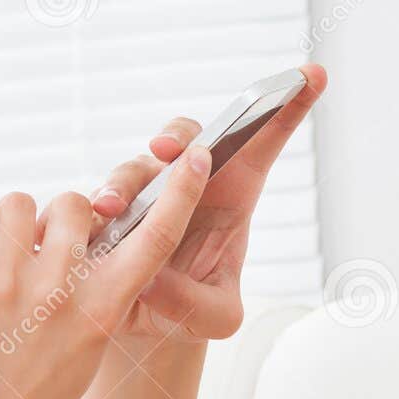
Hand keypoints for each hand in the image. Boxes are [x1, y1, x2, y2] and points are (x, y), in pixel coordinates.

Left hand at [0, 147, 211, 398]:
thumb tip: (80, 245)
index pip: (156, 239)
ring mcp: (2, 285)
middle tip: (40, 248)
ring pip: (17, 202)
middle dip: (59, 216)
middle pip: (74, 202)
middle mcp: (57, 293)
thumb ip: (93, 301)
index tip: (195, 159)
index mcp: (101, 315)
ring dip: (10, 222)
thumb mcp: (84, 359)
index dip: (181, 193)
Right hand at [69, 63, 325, 343]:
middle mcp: (187, 184)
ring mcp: (144, 192)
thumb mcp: (213, 319)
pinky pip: (93, 198)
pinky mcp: (107, 209)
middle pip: (188, 138)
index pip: (261, 145)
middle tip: (167, 149)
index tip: (314, 75)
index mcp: (232, 196)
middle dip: (179, 133)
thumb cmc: (190, 307)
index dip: (288, 109)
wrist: (143, 323)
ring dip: (120, 184)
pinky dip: (87, 209)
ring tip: (111, 209)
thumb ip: (199, 305)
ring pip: (132, 169)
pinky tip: (84, 226)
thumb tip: (153, 281)